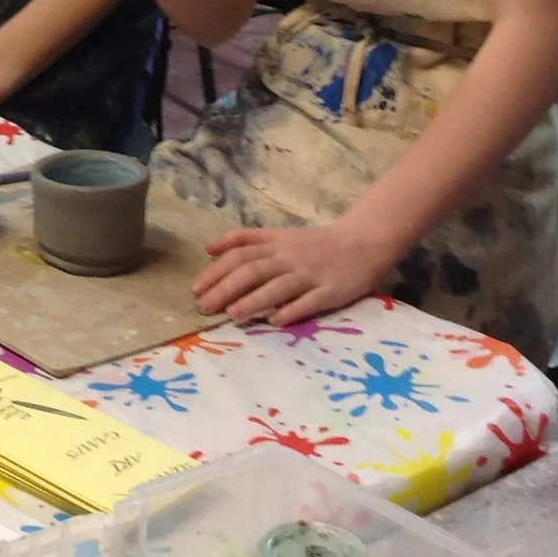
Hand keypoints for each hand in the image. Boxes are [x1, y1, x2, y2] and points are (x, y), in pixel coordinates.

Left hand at [191, 220, 398, 326]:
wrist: (362, 243)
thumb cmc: (315, 244)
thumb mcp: (278, 235)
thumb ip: (246, 240)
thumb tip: (209, 248)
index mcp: (275, 243)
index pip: (239, 253)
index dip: (216, 270)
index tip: (195, 288)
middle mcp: (288, 257)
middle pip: (252, 270)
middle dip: (225, 288)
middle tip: (204, 307)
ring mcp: (310, 274)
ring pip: (277, 286)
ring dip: (253, 300)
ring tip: (232, 314)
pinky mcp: (330, 291)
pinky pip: (308, 301)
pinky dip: (291, 310)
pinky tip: (274, 321)